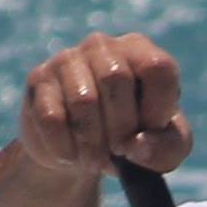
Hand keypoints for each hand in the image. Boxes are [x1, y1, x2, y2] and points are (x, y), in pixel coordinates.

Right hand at [18, 30, 190, 183]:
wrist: (78, 151)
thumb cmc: (130, 140)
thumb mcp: (163, 148)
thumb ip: (168, 146)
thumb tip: (138, 146)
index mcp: (139, 51)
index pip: (158, 67)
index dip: (157, 108)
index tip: (150, 131)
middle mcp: (102, 45)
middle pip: (116, 79)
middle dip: (121, 128)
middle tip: (119, 151)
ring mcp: (67, 59)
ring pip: (83, 99)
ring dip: (93, 143)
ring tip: (95, 160)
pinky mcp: (38, 81)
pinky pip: (52, 117)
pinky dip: (66, 148)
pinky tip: (71, 155)